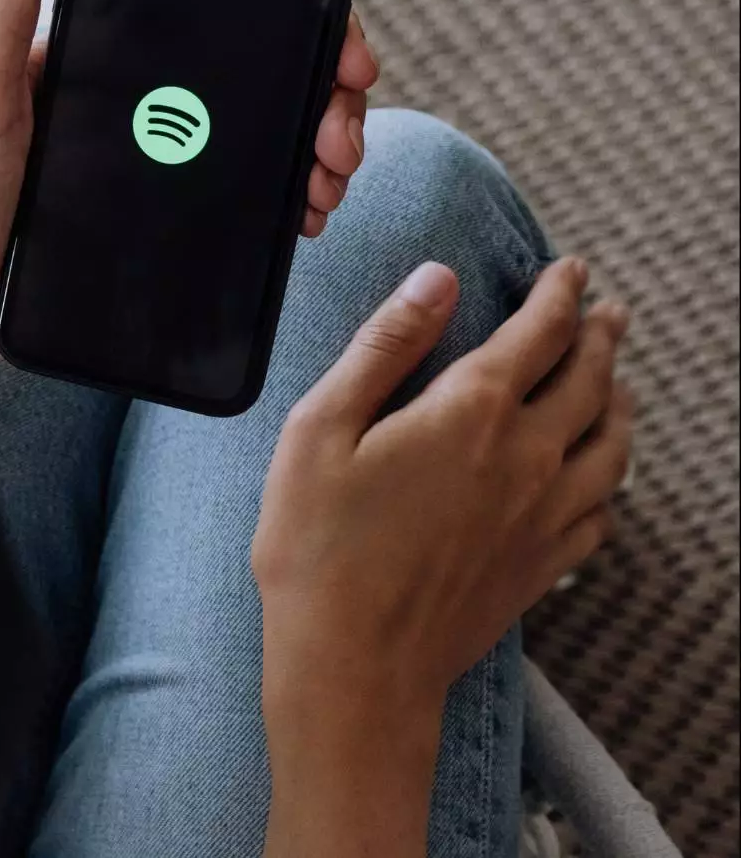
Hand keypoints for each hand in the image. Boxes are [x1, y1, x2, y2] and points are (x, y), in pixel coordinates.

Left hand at [0, 0, 379, 423]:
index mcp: (109, 55)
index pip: (220, 14)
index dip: (296, 20)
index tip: (338, 47)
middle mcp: (143, 101)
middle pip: (263, 75)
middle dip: (326, 96)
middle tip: (340, 135)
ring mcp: (158, 161)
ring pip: (265, 135)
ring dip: (319, 146)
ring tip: (329, 179)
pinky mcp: (162, 217)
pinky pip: (242, 195)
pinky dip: (286, 195)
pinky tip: (302, 208)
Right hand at [254, 258, 632, 857]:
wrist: (355, 669)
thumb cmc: (320, 547)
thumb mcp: (321, 429)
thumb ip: (384, 347)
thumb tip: (436, 279)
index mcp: (470, 412)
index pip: (538, 333)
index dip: (558, 293)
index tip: (569, 269)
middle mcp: (525, 457)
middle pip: (588, 379)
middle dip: (600, 334)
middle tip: (607, 307)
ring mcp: (542, 517)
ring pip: (611, 444)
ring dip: (619, 398)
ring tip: (618, 378)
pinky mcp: (541, 567)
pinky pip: (603, 511)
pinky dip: (611, 476)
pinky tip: (599, 474)